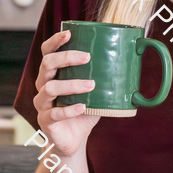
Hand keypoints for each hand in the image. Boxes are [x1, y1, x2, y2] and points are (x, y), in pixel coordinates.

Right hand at [33, 30, 100, 156]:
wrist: (74, 138)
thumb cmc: (84, 109)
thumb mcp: (94, 91)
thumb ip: (103, 77)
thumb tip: (130, 59)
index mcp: (52, 73)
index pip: (47, 51)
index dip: (55, 41)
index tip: (69, 33)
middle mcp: (43, 85)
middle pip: (46, 64)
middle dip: (66, 57)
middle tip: (86, 57)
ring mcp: (42, 103)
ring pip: (50, 88)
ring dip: (71, 84)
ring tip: (90, 85)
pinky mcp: (45, 121)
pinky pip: (54, 113)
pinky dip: (69, 110)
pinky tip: (82, 107)